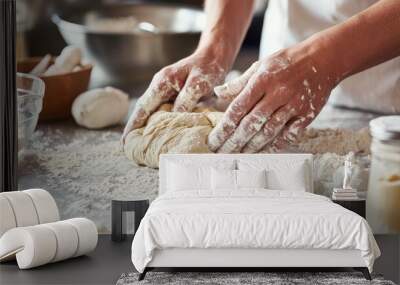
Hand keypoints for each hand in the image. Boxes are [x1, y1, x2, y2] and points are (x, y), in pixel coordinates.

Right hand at [121, 48, 227, 143]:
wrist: (214, 56)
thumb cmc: (207, 67)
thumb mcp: (199, 83)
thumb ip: (186, 99)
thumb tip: (175, 116)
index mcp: (162, 83)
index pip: (143, 107)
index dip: (133, 124)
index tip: (126, 140)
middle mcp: (159, 86)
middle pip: (143, 110)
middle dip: (134, 128)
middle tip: (129, 147)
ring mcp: (165, 89)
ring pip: (151, 111)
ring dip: (145, 126)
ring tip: (141, 144)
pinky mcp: (172, 94)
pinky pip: (161, 110)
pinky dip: (158, 122)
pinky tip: (159, 133)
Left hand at [208, 46, 337, 152]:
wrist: (324, 59)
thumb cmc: (287, 62)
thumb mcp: (260, 65)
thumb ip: (239, 83)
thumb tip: (217, 93)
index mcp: (262, 80)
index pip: (238, 108)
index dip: (224, 126)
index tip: (214, 139)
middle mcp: (277, 93)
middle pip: (251, 123)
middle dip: (234, 141)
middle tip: (222, 153)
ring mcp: (293, 105)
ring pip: (269, 131)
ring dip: (253, 146)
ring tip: (240, 155)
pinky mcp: (307, 114)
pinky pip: (290, 134)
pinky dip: (277, 145)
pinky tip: (264, 151)